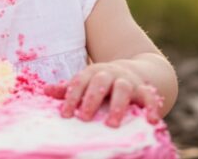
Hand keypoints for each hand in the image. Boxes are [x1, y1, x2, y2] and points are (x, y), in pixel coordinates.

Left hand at [44, 62, 161, 126]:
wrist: (132, 72)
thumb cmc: (101, 82)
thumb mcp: (85, 82)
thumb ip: (68, 89)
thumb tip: (45, 91)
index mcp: (92, 72)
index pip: (79, 82)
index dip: (71, 97)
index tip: (64, 114)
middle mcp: (110, 74)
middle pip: (100, 83)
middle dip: (91, 99)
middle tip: (83, 118)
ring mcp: (128, 81)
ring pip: (123, 89)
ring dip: (117, 106)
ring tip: (112, 125)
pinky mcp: (144, 90)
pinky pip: (149, 97)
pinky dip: (152, 107)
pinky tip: (152, 120)